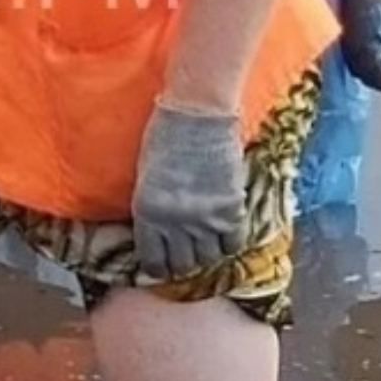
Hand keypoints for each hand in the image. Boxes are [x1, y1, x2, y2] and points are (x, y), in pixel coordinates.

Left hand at [132, 105, 246, 280]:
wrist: (198, 112)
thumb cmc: (166, 135)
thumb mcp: (146, 177)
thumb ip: (152, 210)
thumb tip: (161, 235)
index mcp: (147, 213)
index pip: (153, 261)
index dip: (161, 267)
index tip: (166, 264)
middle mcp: (175, 222)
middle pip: (183, 264)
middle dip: (185, 261)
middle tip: (190, 252)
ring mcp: (205, 217)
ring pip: (209, 257)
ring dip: (208, 252)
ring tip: (209, 240)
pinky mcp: (231, 207)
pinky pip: (234, 243)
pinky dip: (231, 241)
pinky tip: (227, 230)